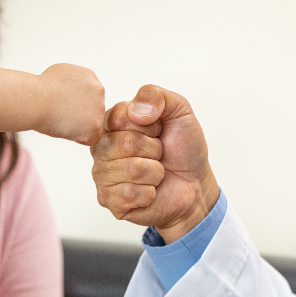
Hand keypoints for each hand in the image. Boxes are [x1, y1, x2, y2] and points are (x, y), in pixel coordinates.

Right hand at [36, 63, 105, 145]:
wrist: (36, 100)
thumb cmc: (40, 90)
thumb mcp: (60, 74)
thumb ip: (73, 83)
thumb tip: (74, 91)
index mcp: (90, 76)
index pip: (89, 96)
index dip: (72, 104)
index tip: (59, 103)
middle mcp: (98, 89)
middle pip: (92, 111)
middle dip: (77, 116)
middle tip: (59, 113)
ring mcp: (99, 108)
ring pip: (92, 125)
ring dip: (77, 127)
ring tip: (60, 119)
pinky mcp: (95, 126)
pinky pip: (91, 139)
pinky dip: (78, 138)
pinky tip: (65, 128)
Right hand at [93, 84, 218, 242]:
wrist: (194, 184)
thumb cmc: (182, 148)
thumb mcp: (179, 111)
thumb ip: (156, 95)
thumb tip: (135, 110)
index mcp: (111, 123)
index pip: (120, 117)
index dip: (149, 125)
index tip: (157, 130)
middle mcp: (100, 148)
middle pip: (126, 143)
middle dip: (154, 149)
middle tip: (158, 154)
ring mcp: (102, 176)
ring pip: (132, 169)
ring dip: (155, 172)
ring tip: (155, 172)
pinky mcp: (109, 201)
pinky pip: (130, 194)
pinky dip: (150, 192)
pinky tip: (150, 191)